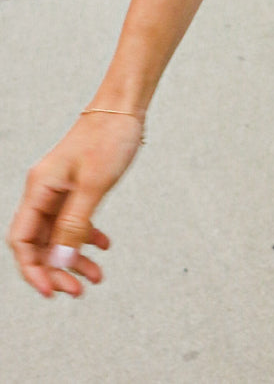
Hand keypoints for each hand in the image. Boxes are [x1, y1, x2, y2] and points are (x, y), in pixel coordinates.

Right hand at [6, 111, 144, 297]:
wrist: (125, 105)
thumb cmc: (109, 136)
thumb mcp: (94, 185)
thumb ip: (74, 224)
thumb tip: (60, 263)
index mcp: (40, 188)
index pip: (23, 241)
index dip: (33, 270)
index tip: (52, 292)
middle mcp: (45, 191)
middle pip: (40, 243)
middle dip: (57, 270)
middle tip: (79, 290)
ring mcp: (61, 189)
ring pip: (59, 235)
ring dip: (74, 258)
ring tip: (96, 277)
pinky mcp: (77, 187)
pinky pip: (75, 221)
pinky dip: (86, 237)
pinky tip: (103, 245)